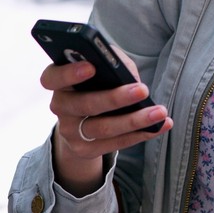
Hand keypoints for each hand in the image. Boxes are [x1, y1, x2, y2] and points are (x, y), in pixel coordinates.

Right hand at [42, 46, 171, 195]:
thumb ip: (112, 62)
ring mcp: (70, 131)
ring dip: (135, 120)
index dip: (69, 73)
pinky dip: (141, 134)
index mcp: (58, 81)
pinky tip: (161, 125)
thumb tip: (131, 77)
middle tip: (143, 90)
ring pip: (102, 128)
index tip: (91, 66)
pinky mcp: (84, 149)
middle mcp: (60, 106)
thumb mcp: (103, 66)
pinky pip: (114, 144)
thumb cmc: (99, 81)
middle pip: (85, 105)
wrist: (86, 117)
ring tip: (160, 112)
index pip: (52, 77)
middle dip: (116, 98)